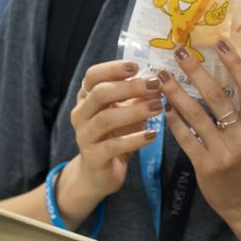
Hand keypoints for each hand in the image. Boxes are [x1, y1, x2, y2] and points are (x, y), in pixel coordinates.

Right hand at [63, 59, 163, 216]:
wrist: (98, 174)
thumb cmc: (114, 137)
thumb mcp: (125, 113)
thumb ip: (136, 97)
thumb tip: (158, 79)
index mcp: (86, 98)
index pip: (93, 76)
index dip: (113, 68)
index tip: (136, 66)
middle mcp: (81, 114)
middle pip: (100, 93)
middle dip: (129, 87)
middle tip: (155, 85)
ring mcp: (84, 136)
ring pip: (106, 118)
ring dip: (134, 111)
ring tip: (158, 107)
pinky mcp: (93, 157)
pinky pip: (113, 145)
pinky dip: (134, 139)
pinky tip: (152, 135)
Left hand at [161, 41, 240, 222]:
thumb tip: (222, 74)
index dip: (235, 64)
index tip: (220, 43)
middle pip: (218, 97)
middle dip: (196, 71)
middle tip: (179, 52)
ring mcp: (224, 152)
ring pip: (196, 115)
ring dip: (177, 93)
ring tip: (163, 76)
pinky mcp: (206, 166)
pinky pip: (185, 137)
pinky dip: (173, 120)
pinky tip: (164, 106)